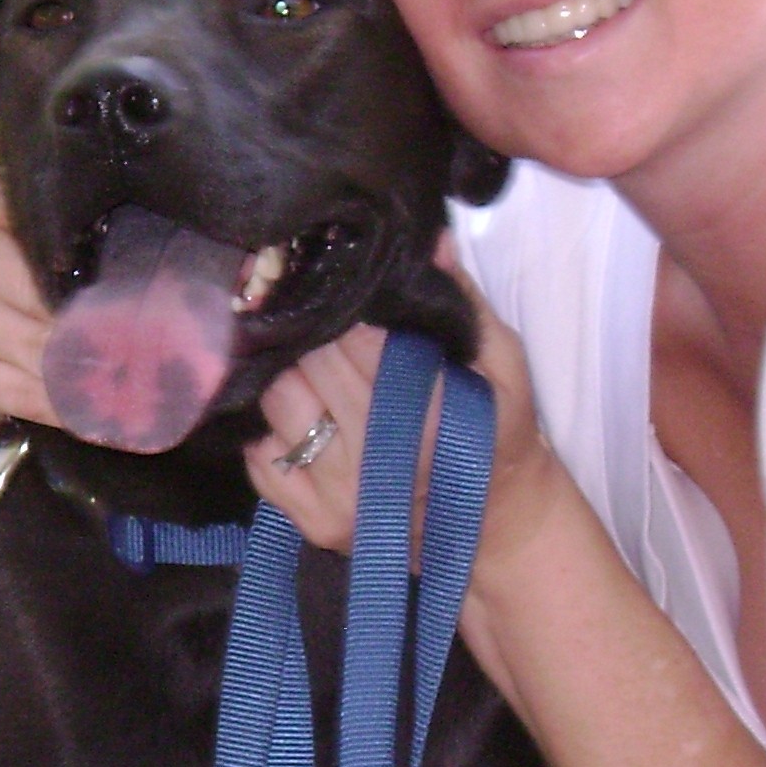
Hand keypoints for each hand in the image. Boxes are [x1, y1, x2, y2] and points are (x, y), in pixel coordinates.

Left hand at [243, 239, 560, 560]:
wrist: (494, 525)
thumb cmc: (498, 434)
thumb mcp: (504, 366)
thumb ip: (466, 303)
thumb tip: (432, 241)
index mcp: (425, 410)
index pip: (353, 334)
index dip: (345, 307)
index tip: (345, 294)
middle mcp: (376, 455)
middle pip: (308, 362)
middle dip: (313, 337)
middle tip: (325, 327)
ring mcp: (341, 493)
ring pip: (277, 402)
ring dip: (290, 380)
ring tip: (314, 375)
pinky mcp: (315, 522)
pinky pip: (261, 459)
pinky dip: (271, 433)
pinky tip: (305, 422)